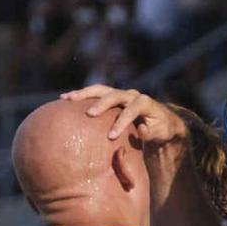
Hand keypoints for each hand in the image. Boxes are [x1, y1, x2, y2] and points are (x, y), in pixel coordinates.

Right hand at [61, 85, 186, 143]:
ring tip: (67, 98)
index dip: (122, 122)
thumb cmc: (161, 128)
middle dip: (102, 104)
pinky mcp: (111, 96)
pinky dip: (81, 95)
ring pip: (100, 90)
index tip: (111, 136)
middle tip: (89, 114)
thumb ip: (150, 132)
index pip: (132, 109)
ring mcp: (120, 94)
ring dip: (84, 93)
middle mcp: (131, 94)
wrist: (160, 118)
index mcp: (144, 102)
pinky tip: (65, 99)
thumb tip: (141, 129)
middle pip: (114, 95)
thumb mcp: (161, 132)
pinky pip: (95, 93)